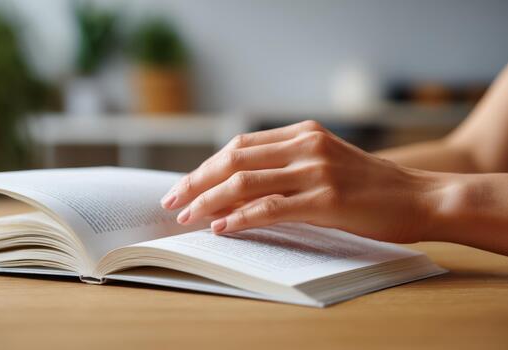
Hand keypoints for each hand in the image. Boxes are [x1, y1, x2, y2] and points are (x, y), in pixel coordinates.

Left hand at [160, 120, 442, 243]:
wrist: (420, 198)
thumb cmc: (370, 187)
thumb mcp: (325, 164)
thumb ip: (286, 168)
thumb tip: (235, 189)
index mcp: (303, 134)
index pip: (240, 146)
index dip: (206, 166)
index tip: (184, 184)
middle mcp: (306, 145)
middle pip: (234, 159)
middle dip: (196, 180)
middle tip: (172, 200)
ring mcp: (316, 170)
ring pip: (245, 181)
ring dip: (209, 200)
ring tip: (187, 216)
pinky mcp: (327, 199)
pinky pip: (270, 208)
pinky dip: (240, 218)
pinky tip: (221, 228)